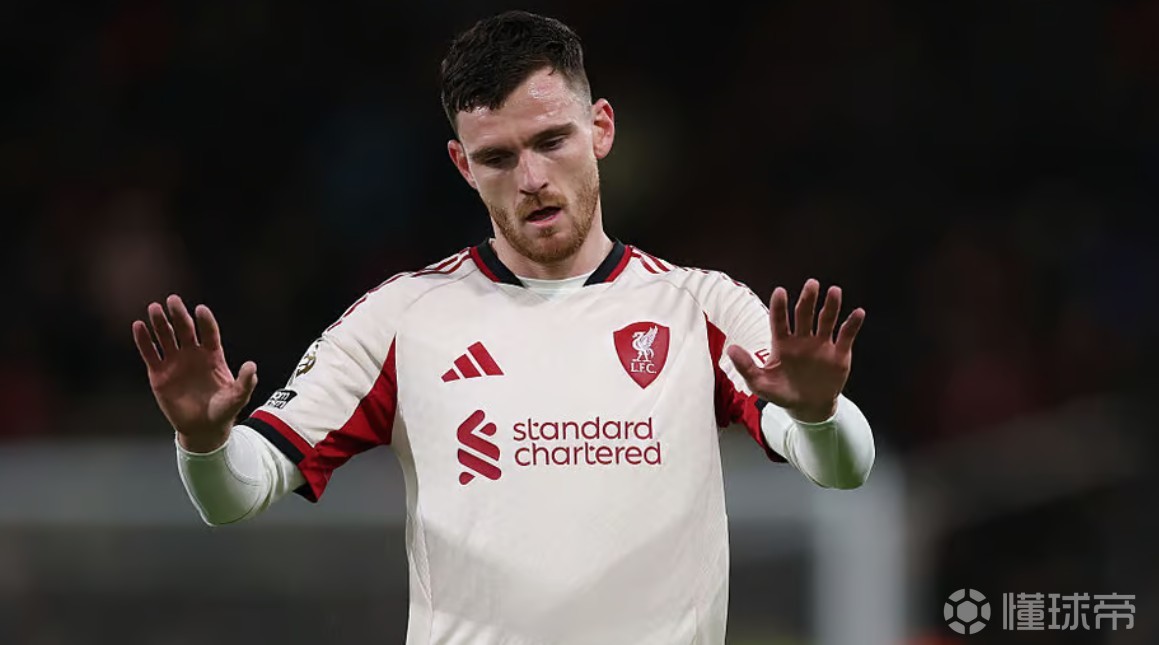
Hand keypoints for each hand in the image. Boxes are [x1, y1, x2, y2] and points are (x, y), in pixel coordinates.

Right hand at [131, 295, 257, 452]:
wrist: (203, 428)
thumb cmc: (223, 410)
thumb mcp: (237, 397)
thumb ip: (245, 382)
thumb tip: (251, 366)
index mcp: (213, 356)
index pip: (209, 333)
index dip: (205, 321)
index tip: (200, 310)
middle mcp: (193, 354)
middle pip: (185, 329)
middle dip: (179, 314)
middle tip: (172, 300)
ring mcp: (175, 362)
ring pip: (166, 337)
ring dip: (159, 322)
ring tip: (154, 308)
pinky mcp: (159, 374)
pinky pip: (150, 353)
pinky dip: (144, 340)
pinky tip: (139, 326)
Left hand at [727, 279, 864, 422]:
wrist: (809, 408)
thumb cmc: (782, 393)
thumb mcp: (761, 384)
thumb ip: (746, 367)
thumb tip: (731, 349)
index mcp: (782, 343)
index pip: (779, 320)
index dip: (780, 306)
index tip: (780, 292)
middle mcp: (802, 339)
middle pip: (805, 314)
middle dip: (808, 299)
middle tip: (811, 284)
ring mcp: (822, 344)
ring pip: (826, 320)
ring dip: (831, 305)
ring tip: (834, 291)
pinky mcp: (839, 353)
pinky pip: (846, 335)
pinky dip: (852, 324)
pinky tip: (858, 312)